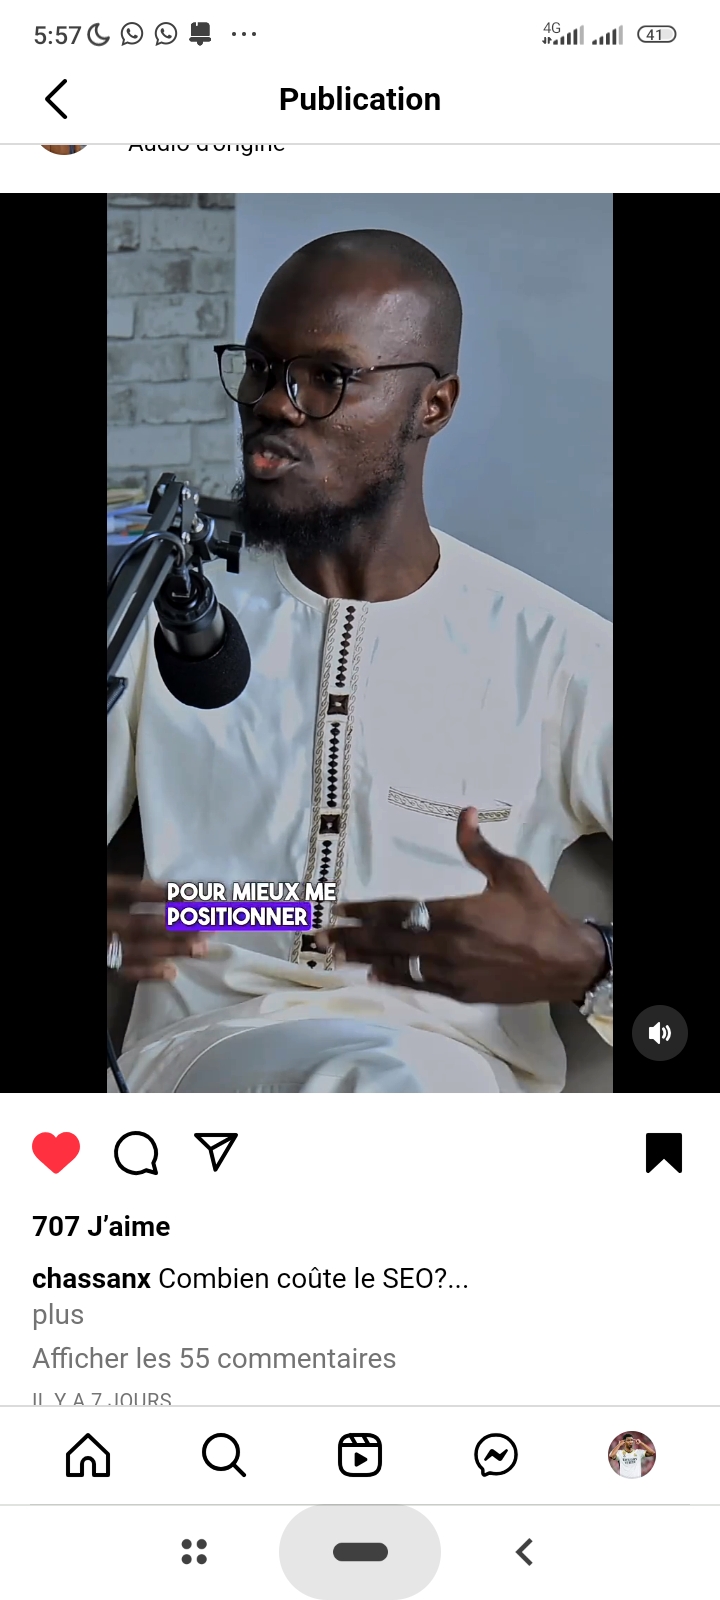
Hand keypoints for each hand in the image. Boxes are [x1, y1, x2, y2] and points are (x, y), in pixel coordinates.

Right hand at [107, 876, 208, 981]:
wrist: (41, 934)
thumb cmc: (103, 904)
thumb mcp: (107, 887)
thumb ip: (129, 889)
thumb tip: (174, 890)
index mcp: (102, 894)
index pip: (132, 891)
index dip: (163, 893)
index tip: (194, 894)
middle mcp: (103, 922)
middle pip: (142, 925)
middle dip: (176, 926)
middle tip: (208, 927)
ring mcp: (103, 945)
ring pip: (138, 950)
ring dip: (171, 949)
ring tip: (200, 949)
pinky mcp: (104, 964)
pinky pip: (124, 972)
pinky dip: (148, 972)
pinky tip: (173, 972)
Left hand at [316, 808, 606, 1005]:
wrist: (564, 962)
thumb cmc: (538, 914)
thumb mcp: (511, 873)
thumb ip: (479, 847)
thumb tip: (463, 813)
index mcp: (456, 913)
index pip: (399, 910)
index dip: (365, 910)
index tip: (339, 909)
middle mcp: (447, 945)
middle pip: (388, 939)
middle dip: (351, 936)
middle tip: (319, 935)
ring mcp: (451, 973)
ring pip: (397, 964)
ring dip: (363, 959)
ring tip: (333, 956)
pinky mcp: (460, 993)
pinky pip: (418, 985)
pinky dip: (393, 979)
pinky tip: (374, 975)